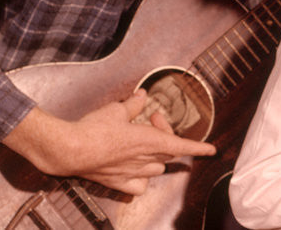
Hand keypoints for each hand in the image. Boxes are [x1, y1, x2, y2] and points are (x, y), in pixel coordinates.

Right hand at [3, 89, 215, 194]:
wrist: (68, 150)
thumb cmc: (93, 129)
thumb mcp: (117, 109)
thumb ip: (133, 103)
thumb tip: (142, 95)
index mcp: (149, 141)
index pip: (181, 146)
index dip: (199, 147)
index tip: (212, 150)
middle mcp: (144, 160)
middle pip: (168, 152)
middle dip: (165, 133)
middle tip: (153, 117)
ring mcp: (131, 174)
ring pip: (157, 169)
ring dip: (157, 156)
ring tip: (144, 141)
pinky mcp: (117, 183)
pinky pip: (139, 186)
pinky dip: (143, 180)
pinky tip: (137, 171)